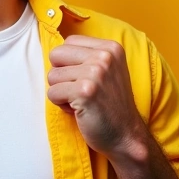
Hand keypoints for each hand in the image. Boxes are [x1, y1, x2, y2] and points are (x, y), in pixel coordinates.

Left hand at [47, 36, 146, 161]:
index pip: (68, 42)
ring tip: (81, 101)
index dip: (69, 63)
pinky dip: (60, 104)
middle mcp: (104, 56)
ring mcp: (95, 73)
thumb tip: (54, 49)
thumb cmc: (110, 104)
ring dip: (61, 92)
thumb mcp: (108, 70)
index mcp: (110, 47)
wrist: (126, 136)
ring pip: (52, 76)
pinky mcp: (84, 92)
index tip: (85, 78)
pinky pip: (52, 93)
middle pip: (56, 55)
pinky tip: (79, 110)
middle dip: (61, 75)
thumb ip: (87, 55)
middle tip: (79, 90)